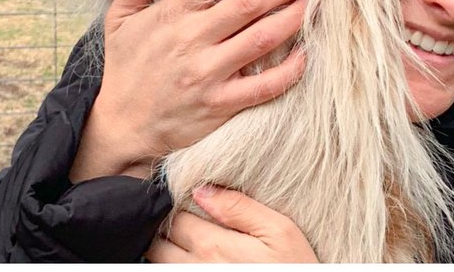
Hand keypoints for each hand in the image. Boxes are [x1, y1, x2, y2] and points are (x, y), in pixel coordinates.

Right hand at [69, 0, 312, 182]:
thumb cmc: (126, 71)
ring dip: (293, 16)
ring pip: (262, 38)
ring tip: (315, 1)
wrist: (120, 127)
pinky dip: (290, 70)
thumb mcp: (118, 22)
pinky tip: (306, 53)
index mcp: (171, 15)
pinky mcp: (219, 104)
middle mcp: (191, 40)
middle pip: (248, 2)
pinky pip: (264, 86)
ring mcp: (207, 73)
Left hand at [148, 186, 317, 262]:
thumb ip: (240, 207)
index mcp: (213, 245)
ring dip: (163, 248)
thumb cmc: (295, 267)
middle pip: (158, 243)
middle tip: (180, 218)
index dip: (177, 204)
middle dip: (163, 227)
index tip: (185, 198)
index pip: (175, 217)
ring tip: (181, 237)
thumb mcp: (280, 231)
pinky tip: (187, 256)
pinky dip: (169, 263)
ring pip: (157, 263)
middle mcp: (195, 267)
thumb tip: (202, 189)